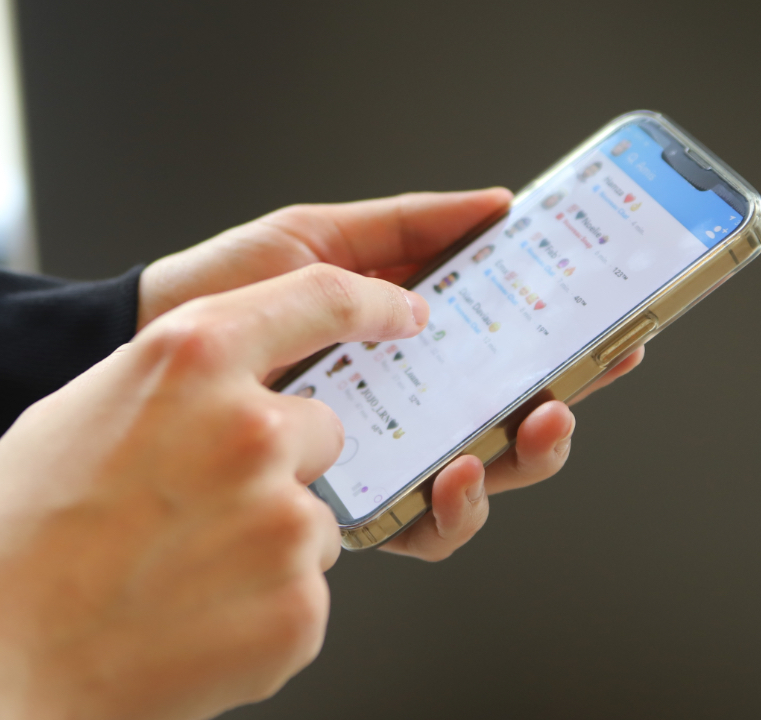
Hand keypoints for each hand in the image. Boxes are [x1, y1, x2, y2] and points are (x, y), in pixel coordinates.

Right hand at [0, 266, 429, 719]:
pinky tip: (190, 620)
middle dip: (279, 465)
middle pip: (322, 431)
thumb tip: (220, 388)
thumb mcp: (79, 412)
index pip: (318, 297)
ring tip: (177, 574)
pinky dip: (262, 608)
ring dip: (268, 542)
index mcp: (192, 358)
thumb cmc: (11, 539)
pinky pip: (305, 592)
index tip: (402, 310)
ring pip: (314, 519)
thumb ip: (173, 383)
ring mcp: (282, 522)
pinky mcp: (299, 608)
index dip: (370, 302)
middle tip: (199, 510)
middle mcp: (251, 429)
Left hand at [137, 191, 644, 560]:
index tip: (617, 333)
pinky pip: (419, 527)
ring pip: (479, 481)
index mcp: (406, 344)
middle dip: (556, 415)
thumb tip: (499, 205)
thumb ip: (410, 227)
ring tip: (525, 430)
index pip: (504, 353)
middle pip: (507, 425)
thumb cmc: (221, 291)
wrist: (143, 345)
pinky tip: (451, 474)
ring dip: (519, 464)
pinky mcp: (345, 505)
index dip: (566, 349)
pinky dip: (451, 510)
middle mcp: (401, 408)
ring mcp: (377, 460)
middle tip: (572, 392)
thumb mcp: (320, 237)